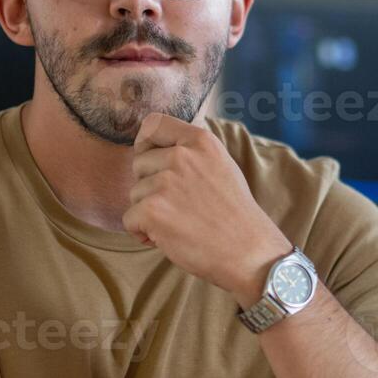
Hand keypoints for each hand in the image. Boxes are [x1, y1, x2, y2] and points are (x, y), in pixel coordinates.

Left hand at [124, 112, 291, 301]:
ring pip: (134, 193)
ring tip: (179, 223)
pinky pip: (129, 219)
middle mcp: (181, 156)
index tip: (152, 162)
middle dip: (149, 186)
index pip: (153, 125)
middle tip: (176, 205)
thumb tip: (156, 149)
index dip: (145, 144)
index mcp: (200, 141)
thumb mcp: (221, 166)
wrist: (249, 252)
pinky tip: (167, 238)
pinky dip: (143, 233)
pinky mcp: (153, 210)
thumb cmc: (235, 214)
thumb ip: (192, 152)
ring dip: (148, 212)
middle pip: (139, 163)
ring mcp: (166, 182)